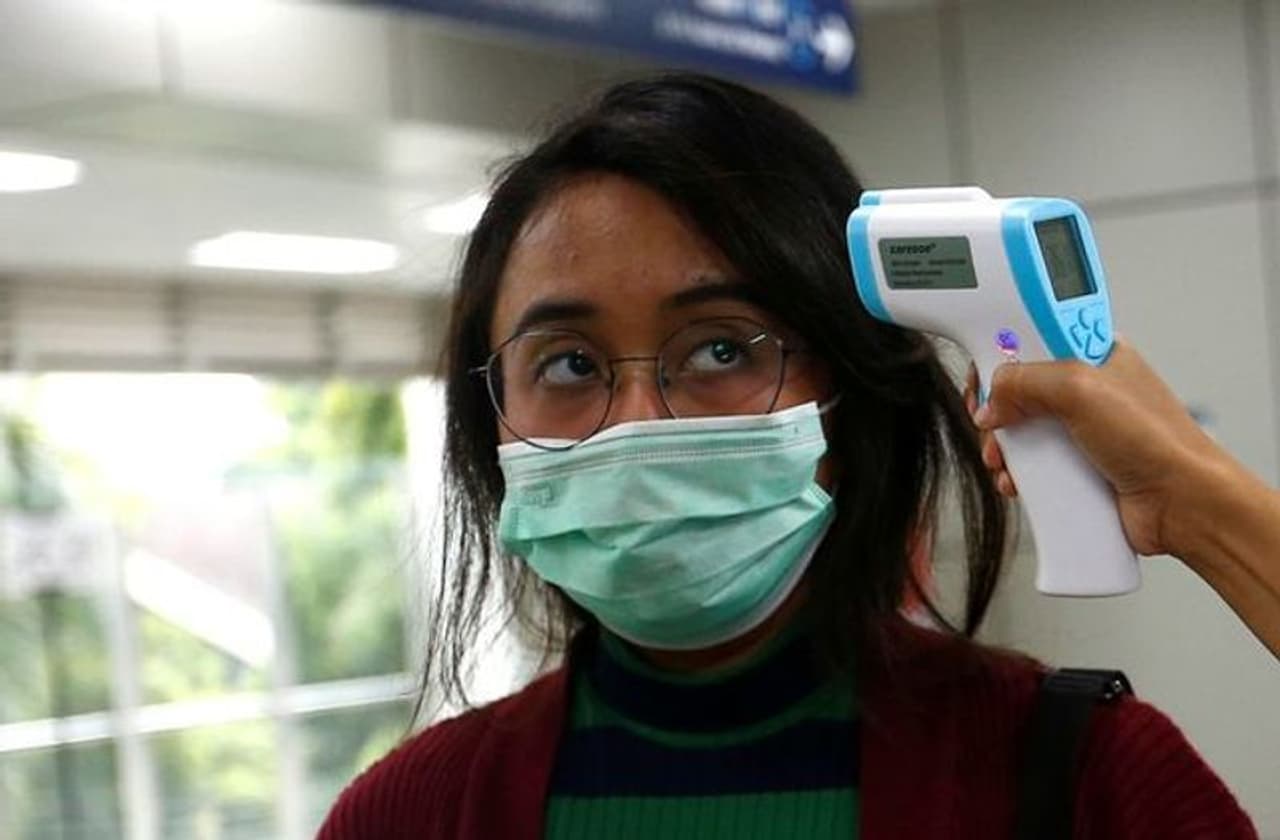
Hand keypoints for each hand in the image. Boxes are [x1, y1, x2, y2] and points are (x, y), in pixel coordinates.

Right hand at [963, 339, 1224, 557]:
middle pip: (1016, 385)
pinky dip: (1016, 473)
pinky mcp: (1071, 466)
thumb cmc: (1158, 441)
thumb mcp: (1082, 389)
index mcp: (1093, 354)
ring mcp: (1076, 430)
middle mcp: (1084, 389)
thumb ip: (1026, 379)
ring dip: (1002, 445)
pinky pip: (1028, 463)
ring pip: (1017, 428)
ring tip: (1005, 458)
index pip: (1034, 334)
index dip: (1004, 346)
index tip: (984, 360)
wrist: (1180, 505)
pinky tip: (1018, 480)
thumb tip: (990, 397)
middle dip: (995, 405)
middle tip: (992, 416)